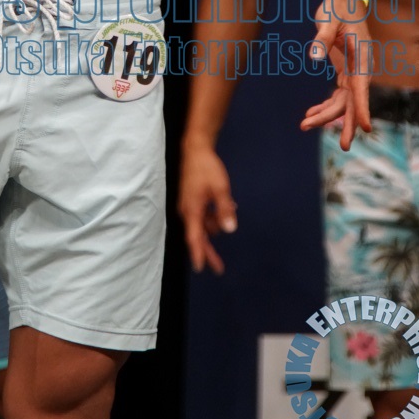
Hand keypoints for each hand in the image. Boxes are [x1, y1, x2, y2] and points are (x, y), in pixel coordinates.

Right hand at [178, 141, 236, 273]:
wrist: (195, 150)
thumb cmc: (206, 168)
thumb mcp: (220, 188)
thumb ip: (224, 210)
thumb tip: (229, 230)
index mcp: (192, 210)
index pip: (194, 238)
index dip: (198, 254)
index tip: (201, 268)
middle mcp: (187, 211)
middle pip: (197, 237)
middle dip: (208, 252)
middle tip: (219, 269)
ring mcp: (188, 206)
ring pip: (203, 225)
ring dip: (216, 225)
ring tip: (231, 208)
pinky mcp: (191, 200)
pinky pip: (203, 215)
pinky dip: (213, 216)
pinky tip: (227, 207)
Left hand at [300, 0, 371, 150]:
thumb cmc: (339, 6)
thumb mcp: (330, 19)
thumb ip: (322, 38)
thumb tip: (313, 57)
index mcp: (362, 57)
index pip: (362, 87)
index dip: (363, 108)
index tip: (365, 128)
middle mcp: (360, 67)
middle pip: (353, 100)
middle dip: (345, 122)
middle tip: (342, 146)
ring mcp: (353, 69)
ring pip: (343, 100)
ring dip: (327, 114)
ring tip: (305, 125)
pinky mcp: (344, 69)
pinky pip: (338, 93)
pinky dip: (325, 104)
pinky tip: (311, 113)